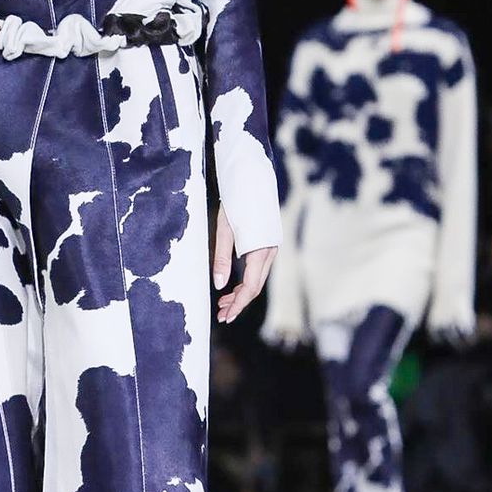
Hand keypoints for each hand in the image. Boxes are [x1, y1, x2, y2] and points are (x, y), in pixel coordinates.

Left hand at [212, 205, 276, 325]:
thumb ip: (222, 258)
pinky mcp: (267, 242)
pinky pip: (258, 268)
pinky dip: (246, 279)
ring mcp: (270, 246)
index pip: (250, 287)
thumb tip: (220, 285)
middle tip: (222, 315)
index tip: (226, 317)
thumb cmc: (236, 200)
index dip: (238, 304)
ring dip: (241, 292)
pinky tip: (233, 285)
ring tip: (223, 303)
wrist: (252, 175)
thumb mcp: (224, 229)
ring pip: (257, 278)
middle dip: (239, 302)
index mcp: (260, 249)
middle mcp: (270, 251)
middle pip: (255, 285)